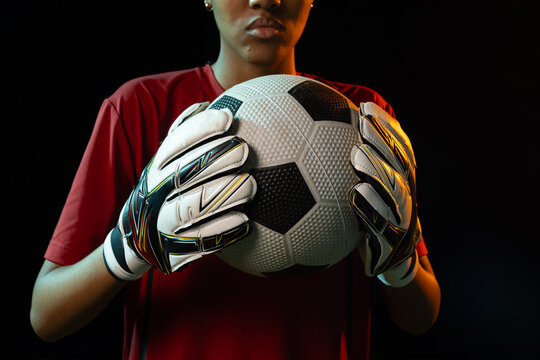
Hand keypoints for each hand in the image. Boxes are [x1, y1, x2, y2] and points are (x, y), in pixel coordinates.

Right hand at [103, 102, 256, 279]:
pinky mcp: (173, 250)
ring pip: (191, 208)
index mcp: (156, 169)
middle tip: (244, 150)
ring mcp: (162, 223)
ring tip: (251, 186)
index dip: (201, 129)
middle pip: (183, 173)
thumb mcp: (164, 164)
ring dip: (223, 196)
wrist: (136, 240)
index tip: (229, 119)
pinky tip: (245, 223)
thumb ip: (182, 136)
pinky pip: (200, 242)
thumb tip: (206, 103)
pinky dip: (223, 232)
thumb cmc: (163, 192)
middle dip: (215, 160)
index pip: (176, 144)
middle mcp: (155, 194)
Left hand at [349, 102, 420, 286]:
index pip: (399, 150)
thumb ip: (351, 176)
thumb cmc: (371, 225)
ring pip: (394, 190)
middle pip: (398, 164)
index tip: (365, 107)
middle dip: (382, 141)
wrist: (393, 266)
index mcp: (402, 183)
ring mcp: (402, 219)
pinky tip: (354, 195)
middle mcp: (406, 197)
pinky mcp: (394, 242)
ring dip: (377, 170)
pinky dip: (369, 208)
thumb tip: (316, 150)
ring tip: (357, 154)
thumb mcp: (366, 200)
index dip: (386, 128)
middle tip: (362, 123)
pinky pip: (382, 223)